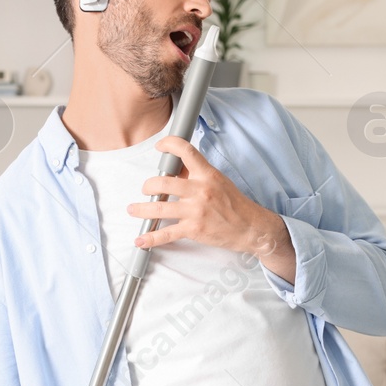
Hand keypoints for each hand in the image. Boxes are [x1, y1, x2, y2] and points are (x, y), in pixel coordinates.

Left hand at [128, 137, 289, 267]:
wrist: (251, 228)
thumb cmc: (236, 205)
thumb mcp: (219, 182)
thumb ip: (197, 176)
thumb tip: (176, 171)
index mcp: (207, 175)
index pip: (186, 152)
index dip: (169, 144)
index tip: (160, 146)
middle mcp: (200, 191)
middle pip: (163, 183)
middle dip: (148, 186)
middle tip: (146, 189)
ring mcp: (196, 211)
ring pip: (159, 208)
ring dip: (141, 209)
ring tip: (133, 210)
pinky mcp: (194, 229)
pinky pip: (167, 233)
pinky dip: (151, 238)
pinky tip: (141, 240)